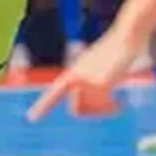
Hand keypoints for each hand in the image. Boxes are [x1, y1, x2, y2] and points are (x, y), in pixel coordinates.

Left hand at [27, 24, 143, 121]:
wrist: (124, 37)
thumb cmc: (114, 50)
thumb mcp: (97, 65)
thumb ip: (90, 80)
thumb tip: (92, 99)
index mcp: (73, 72)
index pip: (55, 92)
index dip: (43, 106)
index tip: (31, 118)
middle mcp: (77, 77)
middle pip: (76, 110)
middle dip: (91, 113)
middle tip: (107, 109)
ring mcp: (88, 80)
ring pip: (91, 110)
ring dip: (103, 111)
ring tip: (116, 105)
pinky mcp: (101, 83)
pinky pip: (105, 106)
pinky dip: (113, 108)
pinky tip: (121, 104)